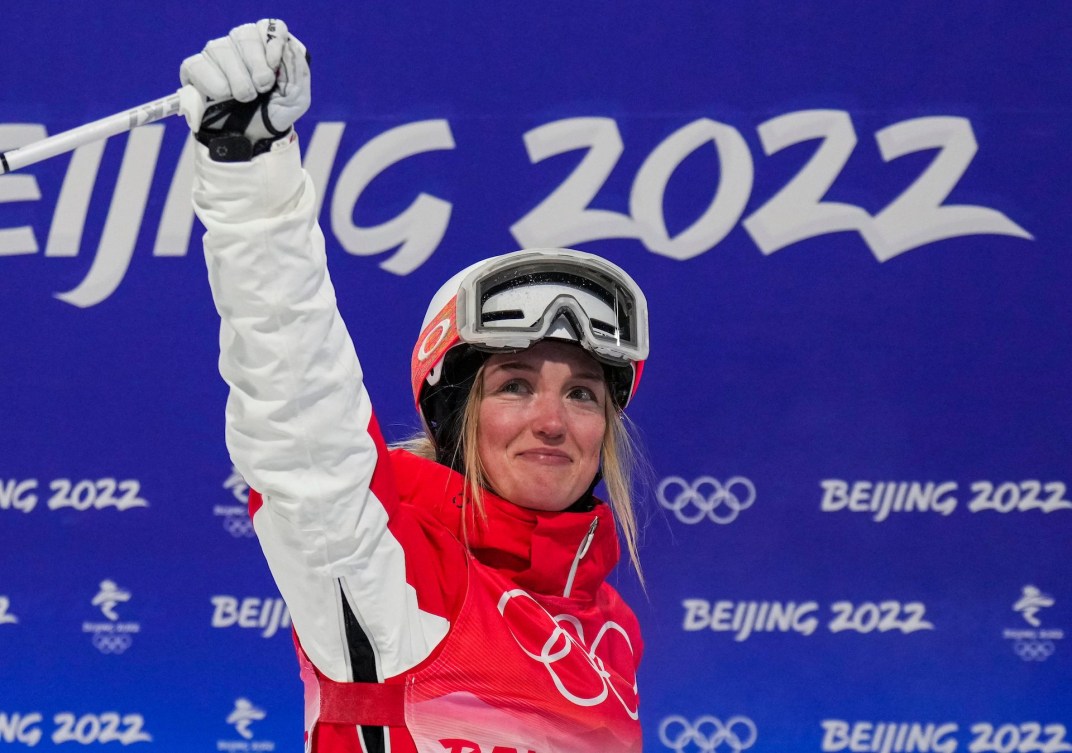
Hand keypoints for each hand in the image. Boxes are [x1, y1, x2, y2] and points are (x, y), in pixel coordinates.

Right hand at [180, 19, 309, 158]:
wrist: (249, 138)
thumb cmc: (272, 115)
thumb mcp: (296, 100)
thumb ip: (299, 73)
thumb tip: (291, 47)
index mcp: (267, 46)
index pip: (270, 27)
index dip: (273, 44)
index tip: (274, 66)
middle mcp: (240, 43)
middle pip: (245, 35)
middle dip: (258, 68)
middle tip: (261, 89)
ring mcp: (216, 53)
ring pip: (222, 50)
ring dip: (239, 82)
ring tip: (244, 98)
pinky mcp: (195, 67)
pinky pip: (199, 66)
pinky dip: (215, 85)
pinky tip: (223, 95)